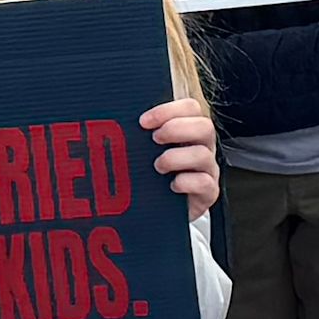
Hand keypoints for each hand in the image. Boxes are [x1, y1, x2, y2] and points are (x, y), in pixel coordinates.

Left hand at [140, 93, 221, 218]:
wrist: (160, 210)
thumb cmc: (150, 174)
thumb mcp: (145, 151)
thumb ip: (139, 135)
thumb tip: (111, 123)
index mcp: (188, 130)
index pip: (190, 108)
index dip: (168, 110)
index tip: (143, 121)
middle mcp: (202, 147)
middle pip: (204, 126)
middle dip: (176, 129)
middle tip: (154, 138)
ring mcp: (207, 170)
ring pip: (203, 155)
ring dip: (176, 157)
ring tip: (157, 166)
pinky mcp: (208, 193)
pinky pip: (205, 184)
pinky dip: (186, 182)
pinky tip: (171, 186)